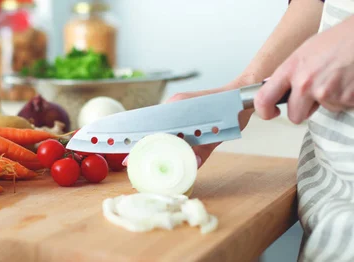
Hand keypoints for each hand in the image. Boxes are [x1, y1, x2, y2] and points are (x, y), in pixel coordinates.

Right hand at [122, 83, 255, 168]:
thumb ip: (204, 149)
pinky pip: (166, 124)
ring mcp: (175, 106)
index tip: (129, 156)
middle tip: (130, 161)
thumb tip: (192, 164)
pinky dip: (160, 136)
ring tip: (139, 157)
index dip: (140, 142)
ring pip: (157, 126)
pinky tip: (156, 147)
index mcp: (178, 106)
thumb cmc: (231, 110)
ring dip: (149, 141)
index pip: (153, 127)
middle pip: (151, 127)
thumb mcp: (218, 133)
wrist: (240, 95)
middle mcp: (173, 104)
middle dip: (139, 144)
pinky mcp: (180, 109)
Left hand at [254, 16, 353, 122]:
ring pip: (322, 110)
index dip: (264, 111)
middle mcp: (305, 83)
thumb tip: (278, 88)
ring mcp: (325, 92)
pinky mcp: (345, 99)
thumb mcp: (304, 52)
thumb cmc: (338, 40)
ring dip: (329, 100)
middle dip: (303, 110)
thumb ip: (290, 72)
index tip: (270, 113)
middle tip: (312, 97)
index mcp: (291, 69)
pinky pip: (341, 107)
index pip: (264, 99)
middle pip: (295, 116)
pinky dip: (345, 98)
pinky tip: (347, 81)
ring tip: (336, 79)